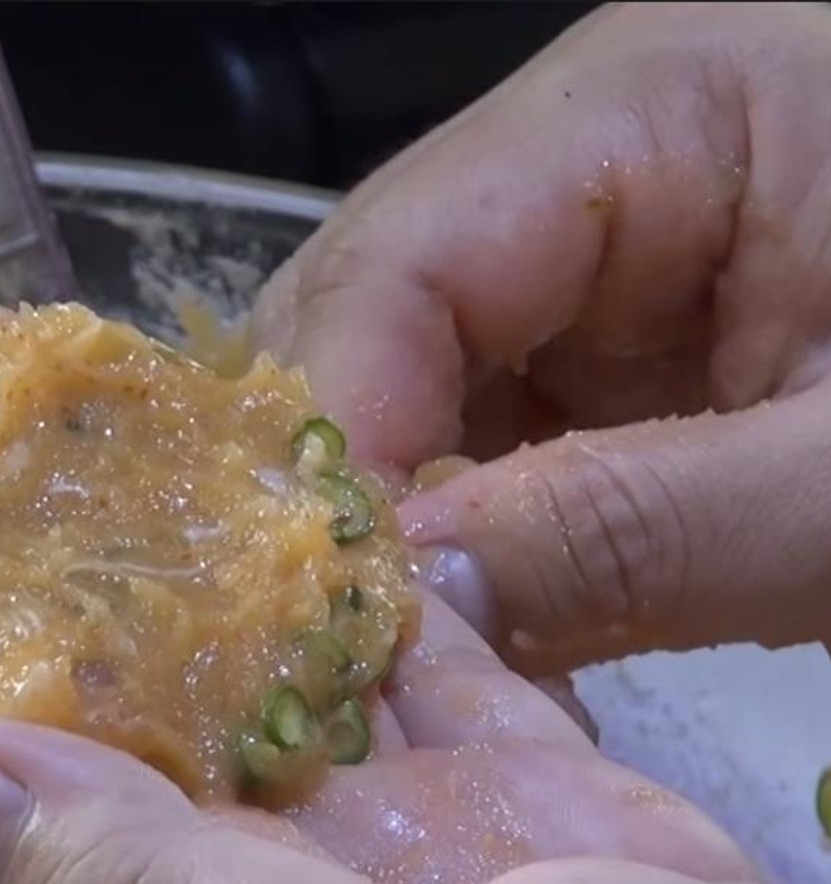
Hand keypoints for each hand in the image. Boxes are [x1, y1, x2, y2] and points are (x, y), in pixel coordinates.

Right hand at [253, 1, 830, 674]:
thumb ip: (641, 524)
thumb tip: (414, 597)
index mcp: (652, 107)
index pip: (402, 258)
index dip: (341, 437)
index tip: (341, 616)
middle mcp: (586, 163)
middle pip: (372, 317)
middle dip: (356, 493)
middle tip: (363, 661)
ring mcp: (594, 256)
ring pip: (412, 388)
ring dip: (406, 532)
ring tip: (429, 667)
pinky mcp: (616, 341)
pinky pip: (487, 431)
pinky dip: (473, 541)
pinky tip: (490, 632)